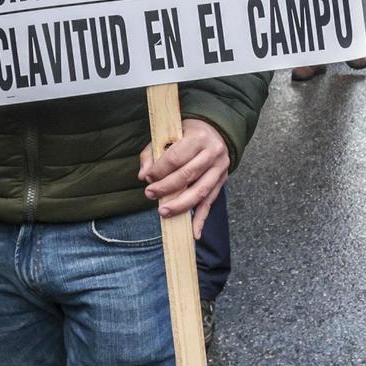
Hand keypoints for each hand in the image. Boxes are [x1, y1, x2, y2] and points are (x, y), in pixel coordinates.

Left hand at [138, 119, 230, 237]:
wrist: (217, 131)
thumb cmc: (188, 133)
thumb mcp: (170, 135)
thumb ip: (153, 153)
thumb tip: (143, 175)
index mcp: (198, 137)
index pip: (176, 158)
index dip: (159, 170)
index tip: (147, 178)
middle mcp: (212, 153)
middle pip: (187, 175)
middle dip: (166, 188)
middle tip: (149, 194)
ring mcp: (219, 169)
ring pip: (200, 191)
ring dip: (181, 205)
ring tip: (164, 212)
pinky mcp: (222, 182)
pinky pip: (210, 203)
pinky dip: (202, 219)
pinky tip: (194, 233)